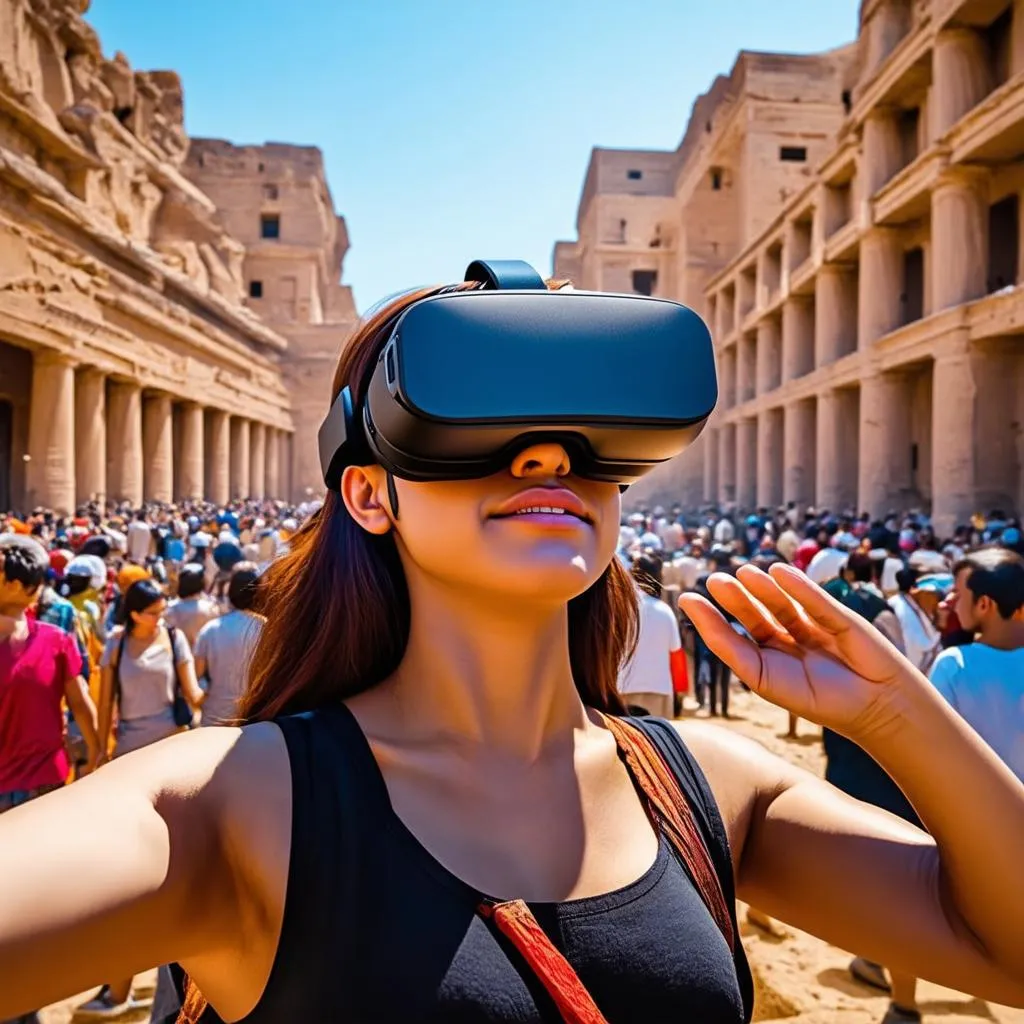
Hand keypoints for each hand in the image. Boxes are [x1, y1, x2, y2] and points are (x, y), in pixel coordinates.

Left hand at [679, 563, 928, 744]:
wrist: (874, 709)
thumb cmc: (818, 699)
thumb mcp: (764, 677)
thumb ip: (732, 649)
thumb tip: (701, 621)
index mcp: (770, 657)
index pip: (737, 631)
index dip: (714, 616)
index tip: (688, 597)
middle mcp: (789, 639)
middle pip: (757, 612)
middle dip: (736, 597)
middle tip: (715, 580)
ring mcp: (814, 627)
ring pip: (783, 602)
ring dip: (762, 586)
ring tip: (742, 573)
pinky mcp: (840, 618)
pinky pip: (815, 599)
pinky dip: (797, 586)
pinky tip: (779, 573)